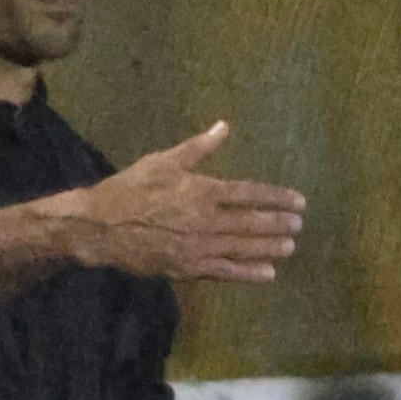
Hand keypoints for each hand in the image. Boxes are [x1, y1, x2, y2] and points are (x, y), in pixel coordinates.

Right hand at [55, 125, 306, 284]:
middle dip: (278, 223)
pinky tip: (267, 273)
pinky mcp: (188, 268)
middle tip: (299, 225)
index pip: (249, 194)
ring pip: (242, 247)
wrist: (101, 227)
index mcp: (202, 190)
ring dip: (269, 247)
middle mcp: (206, 220)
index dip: (276, 198)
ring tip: (290, 246)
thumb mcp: (163, 161)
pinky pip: (225, 271)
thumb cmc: (131, 189)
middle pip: (251, 222)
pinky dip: (248, 272)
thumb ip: (198, 147)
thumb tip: (224, 126)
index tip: (298, 202)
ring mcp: (198, 247)